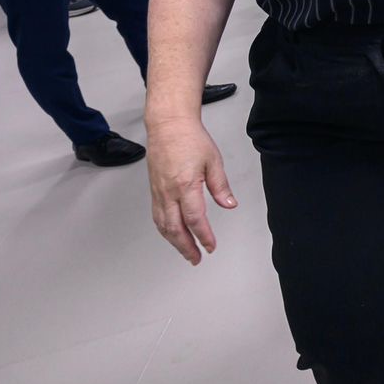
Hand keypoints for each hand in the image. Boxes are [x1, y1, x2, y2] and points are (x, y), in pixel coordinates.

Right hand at [148, 120, 237, 264]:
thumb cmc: (190, 139)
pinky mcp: (154, 190)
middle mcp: (168, 192)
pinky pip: (157, 216)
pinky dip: (165, 230)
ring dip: (174, 242)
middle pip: (175, 228)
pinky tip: (172, 234)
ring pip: (163, 225)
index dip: (203, 236)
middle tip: (197, 258)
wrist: (168, 126)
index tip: (211, 246)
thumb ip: (220, 186)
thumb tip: (229, 204)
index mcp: (186, 185)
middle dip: (186, 247)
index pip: (195, 219)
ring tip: (186, 252)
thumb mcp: (213, 161)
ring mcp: (158, 192)